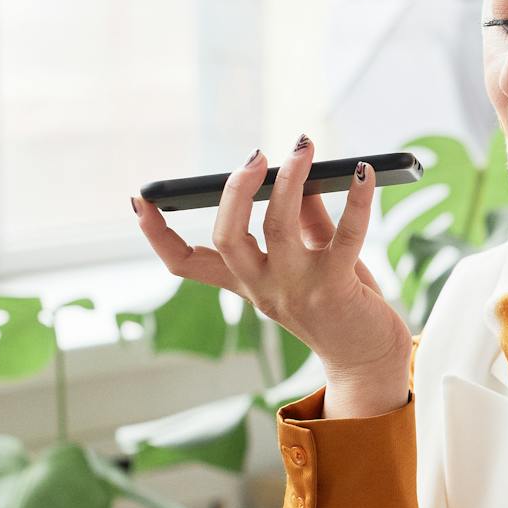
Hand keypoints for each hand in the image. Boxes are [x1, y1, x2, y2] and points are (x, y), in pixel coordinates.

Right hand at [128, 135, 412, 413]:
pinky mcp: (337, 288)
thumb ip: (304, 217)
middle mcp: (264, 288)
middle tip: (255, 157)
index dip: (158, 235)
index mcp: (248, 281)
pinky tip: (364, 173)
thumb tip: (297, 171)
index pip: (186, 263)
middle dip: (235, 190)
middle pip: (227, 237)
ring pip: (278, 227)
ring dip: (291, 180)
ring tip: (303, 148)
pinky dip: (357, 200)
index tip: (139, 201)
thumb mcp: (312, 257)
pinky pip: (346, 236)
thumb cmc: (341, 302)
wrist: (369, 359)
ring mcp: (298, 290)